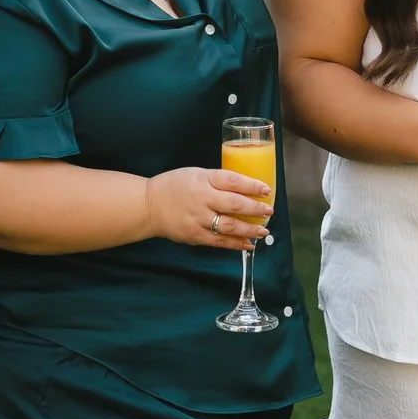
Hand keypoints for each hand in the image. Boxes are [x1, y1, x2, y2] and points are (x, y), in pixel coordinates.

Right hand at [144, 167, 273, 249]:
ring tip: (264, 230)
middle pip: (235, 205)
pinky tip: (248, 244)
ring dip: (250, 230)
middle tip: (269, 211)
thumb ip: (219, 181)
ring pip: (230, 226)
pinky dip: (236, 244)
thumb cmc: (175, 186)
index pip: (233, 181)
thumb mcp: (197, 174)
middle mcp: (202, 200)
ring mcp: (198, 220)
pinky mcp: (195, 236)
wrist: (148, 206)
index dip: (253, 186)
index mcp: (203, 180)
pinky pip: (219, 242)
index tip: (267, 190)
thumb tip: (247, 188)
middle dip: (256, 209)